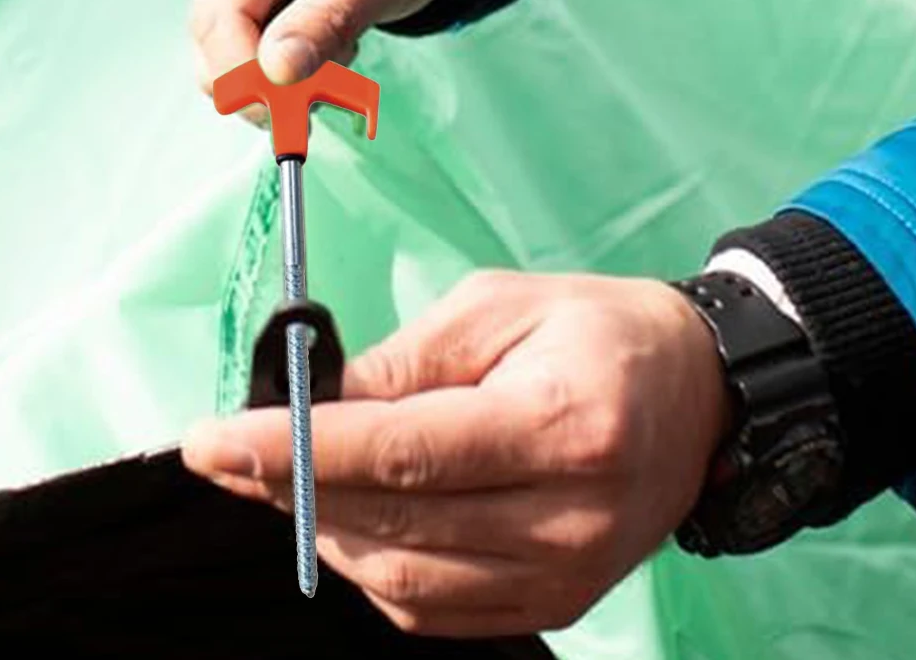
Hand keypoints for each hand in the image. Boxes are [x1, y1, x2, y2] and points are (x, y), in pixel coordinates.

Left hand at [184, 272, 732, 637]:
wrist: (698, 392)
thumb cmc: (596, 329)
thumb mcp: (498, 305)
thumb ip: (406, 361)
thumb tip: (317, 404)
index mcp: (560, 424)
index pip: (404, 453)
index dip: (298, 451)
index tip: (217, 440)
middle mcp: (568, 518)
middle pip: (395, 523)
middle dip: (289, 488)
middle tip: (225, 453)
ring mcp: (565, 576)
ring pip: (404, 580)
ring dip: (324, 529)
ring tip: (279, 478)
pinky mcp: (558, 605)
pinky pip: (435, 611)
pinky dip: (374, 568)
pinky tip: (345, 518)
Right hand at [188, 0, 469, 90]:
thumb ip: (326, 21)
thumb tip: (273, 78)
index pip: (221, 20)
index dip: (250, 80)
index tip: (299, 117)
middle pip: (213, 43)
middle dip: (271, 82)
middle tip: (339, 84)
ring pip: (224, 54)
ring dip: (282, 77)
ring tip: (342, 46)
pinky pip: (242, 45)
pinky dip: (284, 62)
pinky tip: (326, 39)